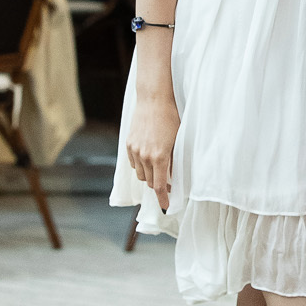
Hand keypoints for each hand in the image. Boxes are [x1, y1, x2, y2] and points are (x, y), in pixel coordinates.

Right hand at [125, 93, 180, 210]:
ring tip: (158, 169)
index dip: (163, 199)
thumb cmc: (170, 117)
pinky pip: (133, 163)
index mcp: (159, 157)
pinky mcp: (128, 144)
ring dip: (148, 176)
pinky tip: (148, 159)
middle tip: (168, 184)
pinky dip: (140, 165)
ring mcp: (134, 150)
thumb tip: (173, 174)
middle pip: (149, 182)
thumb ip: (174, 159)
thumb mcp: (178, 140)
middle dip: (158, 186)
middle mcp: (144, 156)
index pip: (159, 186)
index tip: (167, 206)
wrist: (153, 99)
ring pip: (140, 174)